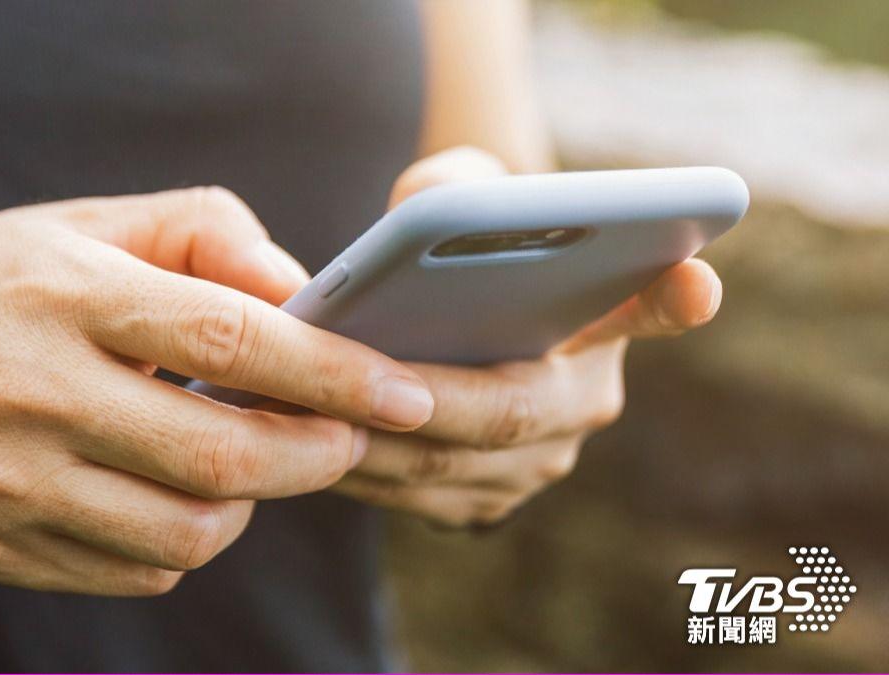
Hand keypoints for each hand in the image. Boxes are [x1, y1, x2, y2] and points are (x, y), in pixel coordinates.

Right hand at [0, 187, 435, 592]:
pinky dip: (182, 544)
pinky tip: (171, 494)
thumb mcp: (77, 224)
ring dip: (251, 507)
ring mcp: (5, 483)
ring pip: (185, 535)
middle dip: (315, 455)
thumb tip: (302, 290)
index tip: (406, 391)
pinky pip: (131, 573)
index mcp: (62, 294)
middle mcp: (30, 392)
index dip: (333, 372)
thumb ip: (201, 234)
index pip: (229, 339)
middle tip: (349, 436)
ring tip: (250, 462)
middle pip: (221, 455)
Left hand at [331, 148, 722, 526]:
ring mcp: (534, 466)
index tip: (695, 280)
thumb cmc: (463, 242)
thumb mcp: (463, 194)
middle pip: (508, 414)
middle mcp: (583, 404)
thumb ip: (454, 185)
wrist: (451, 316)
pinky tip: (299, 435)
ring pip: (449, 468)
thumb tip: (434, 202)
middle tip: (351, 377)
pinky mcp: (478, 502)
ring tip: (296, 407)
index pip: (654, 308)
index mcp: (606, 321)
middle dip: (423, 399)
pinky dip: (356, 470)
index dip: (674, 300)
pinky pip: (414, 499)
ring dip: (371, 442)